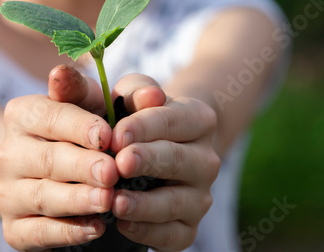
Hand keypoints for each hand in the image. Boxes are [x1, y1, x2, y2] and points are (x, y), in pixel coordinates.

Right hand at [0, 65, 117, 250]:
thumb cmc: (83, 132)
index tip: (107, 135)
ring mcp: (7, 191)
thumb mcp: (97, 107)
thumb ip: (123, 97)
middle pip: (47, 159)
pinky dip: (66, 232)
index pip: (50, 116)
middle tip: (112, 173)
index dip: (79, 126)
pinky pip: (36, 232)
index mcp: (23, 114)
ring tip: (108, 200)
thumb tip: (153, 95)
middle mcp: (9, 152)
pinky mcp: (14, 227)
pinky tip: (96, 228)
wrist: (48, 174)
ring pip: (42, 196)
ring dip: (76, 200)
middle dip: (81, 166)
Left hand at [110, 74, 220, 250]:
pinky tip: (122, 225)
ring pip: (177, 202)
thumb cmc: (138, 116)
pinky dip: (149, 233)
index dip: (144, 127)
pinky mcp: (189, 225)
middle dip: (148, 162)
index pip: (173, 120)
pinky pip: (173, 235)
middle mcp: (206, 159)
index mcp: (198, 119)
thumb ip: (135, 89)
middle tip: (120, 164)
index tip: (117, 134)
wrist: (157, 148)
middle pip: (177, 160)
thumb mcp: (133, 94)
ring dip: (145, 204)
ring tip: (116, 201)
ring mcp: (200, 195)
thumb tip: (148, 94)